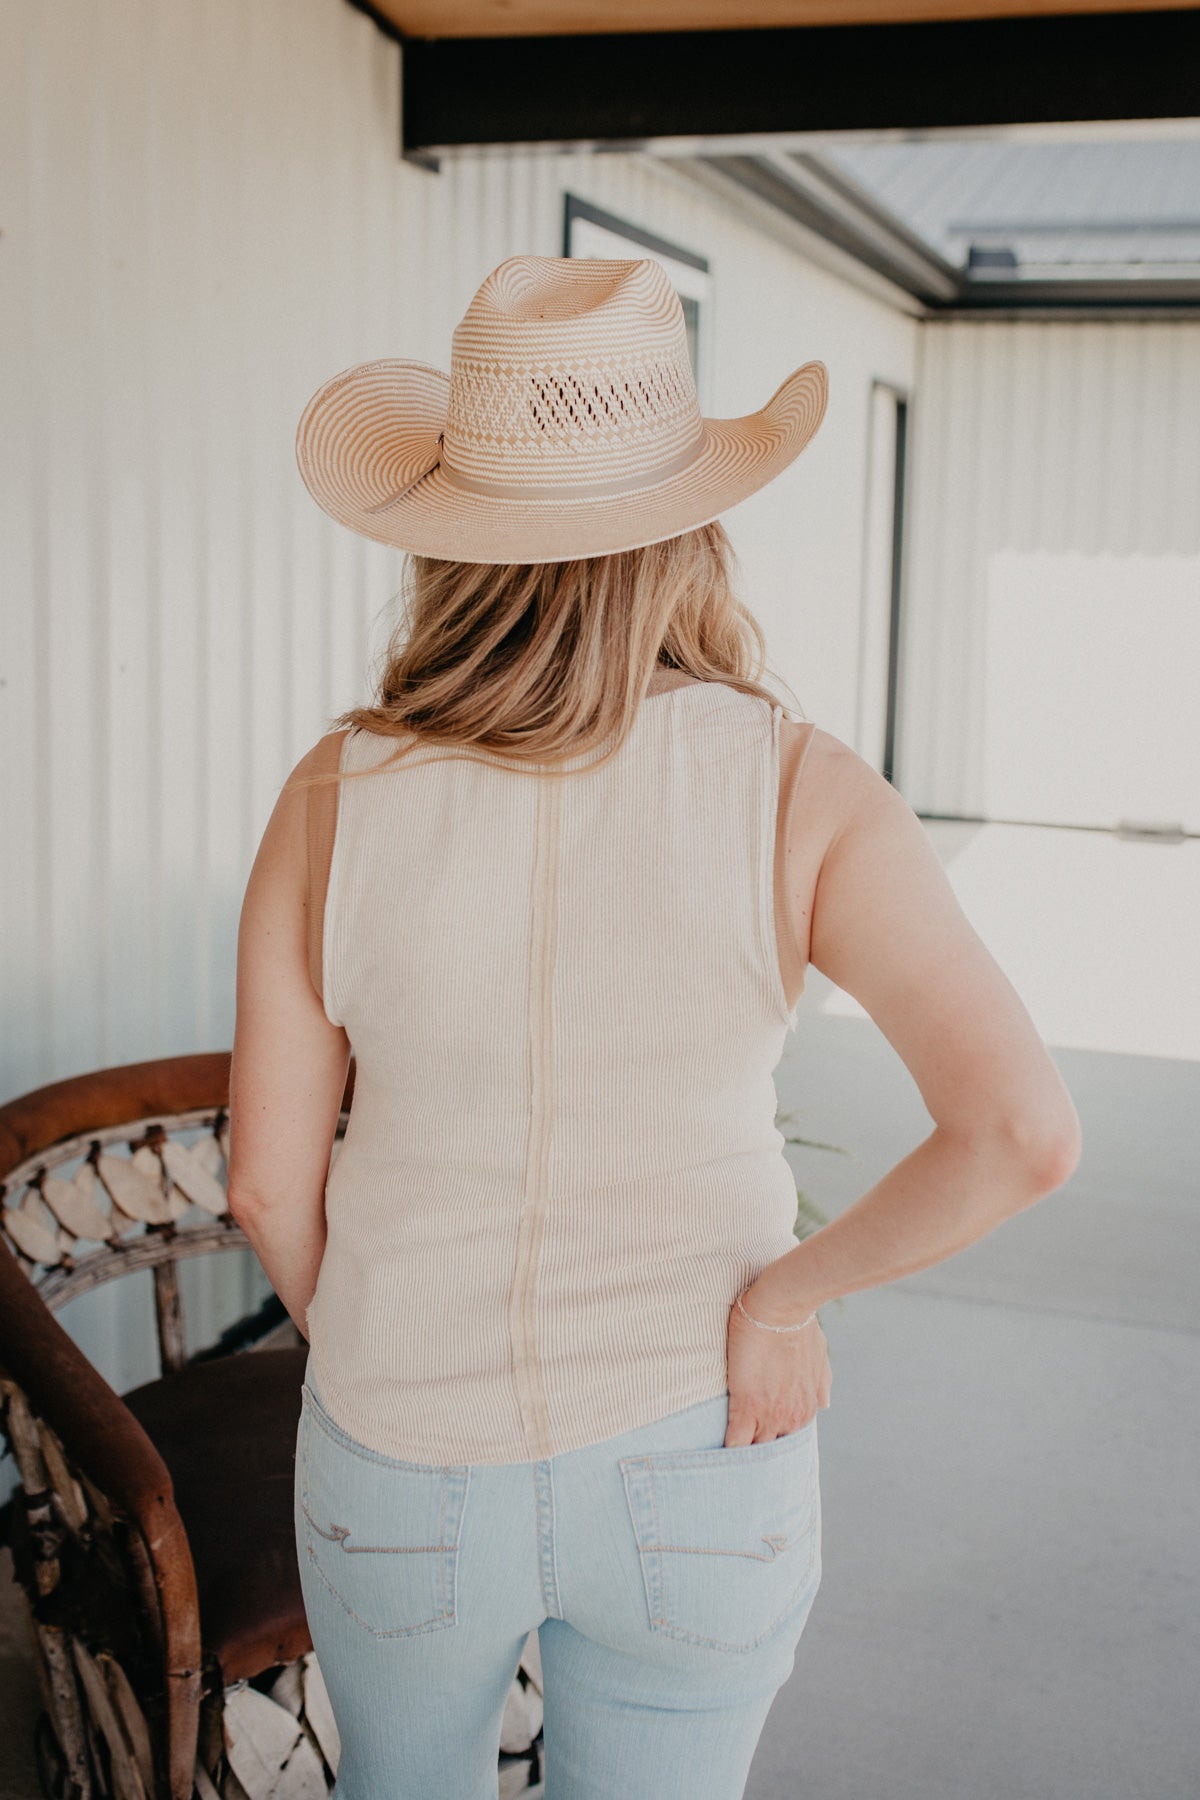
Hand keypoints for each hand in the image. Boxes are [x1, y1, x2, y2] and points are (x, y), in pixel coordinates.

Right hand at [724, 1286, 831, 1446]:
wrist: (781, 1310)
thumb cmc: (800, 1326)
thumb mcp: (820, 1357)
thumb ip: (821, 1384)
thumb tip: (824, 1404)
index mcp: (805, 1408)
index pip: (787, 1440)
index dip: (772, 1440)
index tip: (760, 1441)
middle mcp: (791, 1418)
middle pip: (771, 1450)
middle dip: (758, 1452)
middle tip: (743, 1453)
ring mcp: (769, 1415)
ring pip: (754, 1449)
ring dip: (743, 1452)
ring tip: (728, 1458)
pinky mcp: (746, 1407)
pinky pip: (735, 1441)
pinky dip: (727, 1448)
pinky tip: (717, 1451)